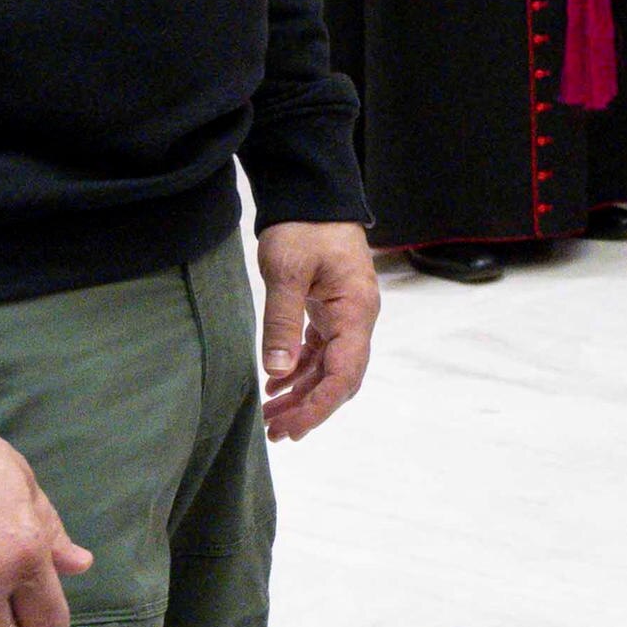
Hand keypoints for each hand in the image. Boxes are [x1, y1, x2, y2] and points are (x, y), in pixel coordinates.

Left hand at [258, 220, 378, 438]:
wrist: (312, 195)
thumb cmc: (304, 227)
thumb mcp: (287, 272)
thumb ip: (283, 322)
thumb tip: (277, 372)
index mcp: (356, 311)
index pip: (345, 373)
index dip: (320, 405)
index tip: (293, 427)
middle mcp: (357, 319)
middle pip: (339, 378)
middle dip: (309, 408)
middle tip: (275, 432)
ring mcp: (345, 316)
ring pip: (327, 369)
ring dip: (301, 395)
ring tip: (270, 418)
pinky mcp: (329, 311)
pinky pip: (319, 352)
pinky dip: (298, 372)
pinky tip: (275, 386)